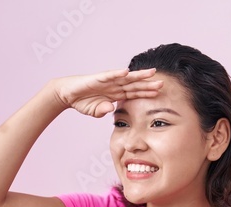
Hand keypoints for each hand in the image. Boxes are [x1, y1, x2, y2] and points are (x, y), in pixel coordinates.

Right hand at [48, 68, 162, 118]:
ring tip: (151, 73)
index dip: (147, 94)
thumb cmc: (82, 101)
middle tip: (163, 83)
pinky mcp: (98, 78)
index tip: (159, 94)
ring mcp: (107, 81)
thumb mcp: (96, 111)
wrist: (67, 94)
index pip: (135, 94)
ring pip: (126, 78)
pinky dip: (118, 73)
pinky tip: (127, 72)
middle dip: (148, 84)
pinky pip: (109, 75)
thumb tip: (109, 109)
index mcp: (116, 94)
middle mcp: (115, 86)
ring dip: (138, 76)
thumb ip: (103, 111)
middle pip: (135, 85)